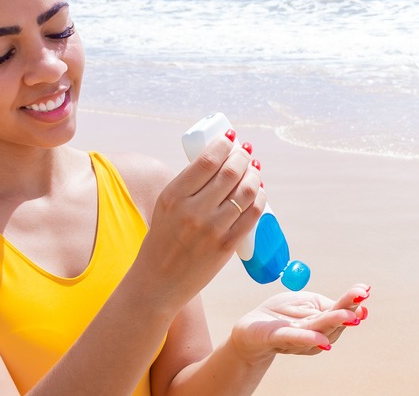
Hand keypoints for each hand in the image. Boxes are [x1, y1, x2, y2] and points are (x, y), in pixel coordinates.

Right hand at [143, 134, 263, 299]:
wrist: (159, 280)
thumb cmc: (162, 240)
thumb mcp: (165, 207)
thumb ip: (188, 185)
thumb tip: (217, 160)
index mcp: (173, 197)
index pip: (206, 161)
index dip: (223, 145)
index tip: (230, 139)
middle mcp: (192, 211)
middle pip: (229, 173)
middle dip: (242, 156)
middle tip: (245, 151)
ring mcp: (211, 229)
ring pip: (245, 192)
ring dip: (254, 175)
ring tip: (254, 168)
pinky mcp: (226, 246)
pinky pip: (252, 215)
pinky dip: (259, 198)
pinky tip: (258, 191)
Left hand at [230, 283, 369, 362]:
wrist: (251, 330)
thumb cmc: (281, 314)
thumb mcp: (305, 302)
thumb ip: (326, 303)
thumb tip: (355, 298)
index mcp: (321, 321)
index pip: (340, 310)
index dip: (352, 301)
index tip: (365, 290)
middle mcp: (314, 333)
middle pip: (333, 322)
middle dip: (347, 310)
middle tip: (361, 299)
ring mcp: (297, 338)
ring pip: (318, 331)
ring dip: (333, 323)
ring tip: (348, 315)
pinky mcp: (278, 338)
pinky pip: (293, 339)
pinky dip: (308, 339)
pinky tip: (322, 340)